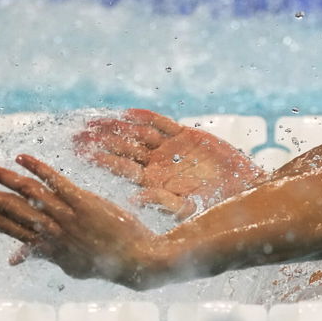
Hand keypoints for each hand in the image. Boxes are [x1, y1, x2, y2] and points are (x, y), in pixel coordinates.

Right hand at [0, 155, 167, 288]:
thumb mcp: (68, 264)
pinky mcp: (84, 202)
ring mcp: (66, 215)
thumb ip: (42, 255)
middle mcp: (50, 230)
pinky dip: (38, 168)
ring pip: (24, 193)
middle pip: (5, 211)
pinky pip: (57, 182)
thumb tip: (14, 258)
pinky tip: (21, 158)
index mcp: (44, 245)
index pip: (3, 227)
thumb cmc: (104, 261)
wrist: (138, 261)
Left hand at [75, 108, 264, 219]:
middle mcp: (158, 164)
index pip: (121, 168)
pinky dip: (145, 118)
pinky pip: (161, 123)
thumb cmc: (217, 205)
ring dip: (116, 127)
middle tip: (75, 134)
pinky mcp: (187, 136)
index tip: (79, 151)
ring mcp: (171, 149)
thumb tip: (134, 198)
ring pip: (137, 134)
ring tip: (93, 121)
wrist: (245, 190)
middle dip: (100, 141)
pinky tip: (127, 113)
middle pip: (123, 148)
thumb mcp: (189, 207)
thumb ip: (163, 202)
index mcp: (154, 182)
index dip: (100, 159)